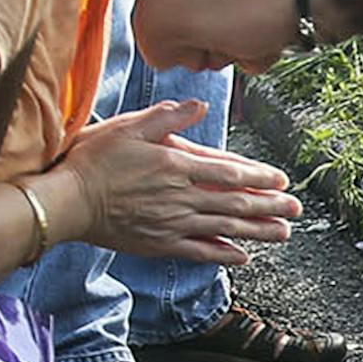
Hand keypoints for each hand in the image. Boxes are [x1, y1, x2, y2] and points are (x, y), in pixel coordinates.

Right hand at [38, 99, 299, 265]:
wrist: (66, 201)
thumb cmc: (93, 160)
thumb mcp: (129, 126)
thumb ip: (168, 118)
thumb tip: (200, 105)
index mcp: (176, 165)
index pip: (228, 172)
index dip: (259, 177)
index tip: (281, 180)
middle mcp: (180, 197)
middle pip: (234, 202)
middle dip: (269, 206)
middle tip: (295, 208)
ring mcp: (171, 224)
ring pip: (224, 228)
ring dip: (257, 231)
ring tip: (283, 233)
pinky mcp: (159, 244)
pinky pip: (199, 251)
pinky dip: (223, 254)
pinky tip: (242, 257)